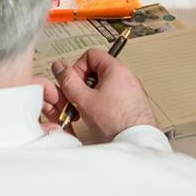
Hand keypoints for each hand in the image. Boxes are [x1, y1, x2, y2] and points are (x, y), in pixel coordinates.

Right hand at [39, 48, 158, 141]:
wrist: (136, 141)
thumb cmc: (116, 122)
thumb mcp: (84, 100)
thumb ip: (69, 81)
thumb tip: (59, 67)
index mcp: (115, 69)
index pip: (90, 54)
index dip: (78, 68)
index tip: (75, 84)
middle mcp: (126, 75)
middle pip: (97, 70)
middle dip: (84, 84)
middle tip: (81, 99)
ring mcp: (131, 89)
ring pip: (104, 84)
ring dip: (93, 95)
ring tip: (90, 111)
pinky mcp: (133, 102)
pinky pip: (113, 95)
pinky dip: (104, 103)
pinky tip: (101, 117)